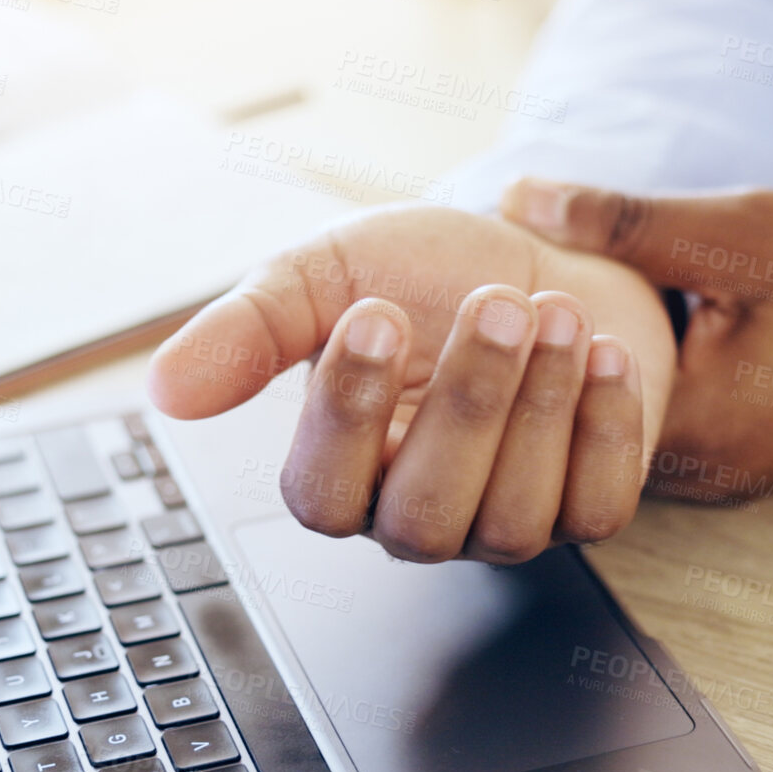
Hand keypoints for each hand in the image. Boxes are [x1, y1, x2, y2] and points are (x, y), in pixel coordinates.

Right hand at [146, 204, 676, 562]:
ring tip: (554, 310)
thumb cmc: (419, 272)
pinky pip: (600, 510)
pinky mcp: (585, 506)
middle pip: (426, 513)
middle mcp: (416, 513)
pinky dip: (607, 430)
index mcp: (338, 469)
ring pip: (515, 516)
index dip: (345, 414)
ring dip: (540, 407)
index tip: (374, 314)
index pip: (321, 492)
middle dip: (468, 407)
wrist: (532, 250)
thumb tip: (165, 388)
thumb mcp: (321, 277)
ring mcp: (503, 521)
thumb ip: (248, 330)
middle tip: (494, 307)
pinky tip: (602, 352)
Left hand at [502, 178, 772, 498]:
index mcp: (690, 428)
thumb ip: (624, 222)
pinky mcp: (746, 461)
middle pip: (573, 426)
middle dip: (530, 361)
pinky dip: (630, 379)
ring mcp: (724, 477)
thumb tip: (515, 197)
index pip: (550, 407)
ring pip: (616, 427)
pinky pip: (661, 423)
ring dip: (581, 369)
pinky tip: (611, 324)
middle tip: (480, 292)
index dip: (500, 349)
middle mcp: (697, 476)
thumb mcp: (745, 230)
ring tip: (530, 300)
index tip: (461, 296)